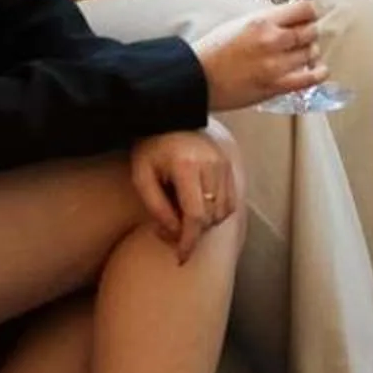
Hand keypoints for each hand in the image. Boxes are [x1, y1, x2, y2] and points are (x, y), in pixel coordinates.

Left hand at [129, 129, 236, 261]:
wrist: (168, 116)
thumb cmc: (150, 148)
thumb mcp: (142, 177)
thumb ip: (156, 207)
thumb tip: (174, 233)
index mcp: (186, 166)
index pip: (195, 215)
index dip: (188, 241)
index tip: (180, 256)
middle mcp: (211, 164)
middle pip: (210, 216)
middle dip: (193, 232)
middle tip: (171, 231)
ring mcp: (224, 163)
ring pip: (223, 211)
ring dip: (206, 224)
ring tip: (183, 218)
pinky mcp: (229, 164)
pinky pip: (231, 201)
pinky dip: (217, 213)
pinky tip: (199, 210)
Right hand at [189, 0, 323, 110]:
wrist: (197, 79)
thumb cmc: (213, 50)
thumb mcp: (238, 23)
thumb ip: (266, 20)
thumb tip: (289, 17)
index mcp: (262, 21)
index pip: (304, 9)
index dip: (311, 11)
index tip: (310, 14)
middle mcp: (272, 41)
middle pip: (310, 31)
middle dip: (310, 31)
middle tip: (305, 35)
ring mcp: (276, 65)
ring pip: (311, 53)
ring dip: (310, 52)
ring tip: (303, 53)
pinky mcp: (276, 86)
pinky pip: (309, 79)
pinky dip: (317, 73)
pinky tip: (318, 70)